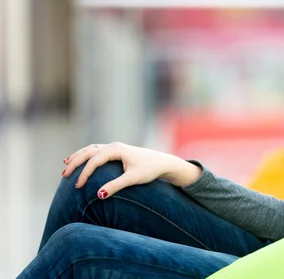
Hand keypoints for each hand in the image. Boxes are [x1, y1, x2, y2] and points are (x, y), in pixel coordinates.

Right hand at [62, 142, 201, 198]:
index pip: (95, 160)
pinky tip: (80, 161)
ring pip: (91, 149)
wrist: (162, 163)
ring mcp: (115, 147)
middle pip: (89, 151)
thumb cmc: (149, 170)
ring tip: (66, 165)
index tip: (78, 186)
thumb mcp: (133, 179)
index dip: (84, 173)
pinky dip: (86, 155)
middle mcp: (114, 146)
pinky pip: (96, 151)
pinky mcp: (116, 151)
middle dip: (75, 162)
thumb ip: (116, 186)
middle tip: (64, 174)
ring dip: (78, 156)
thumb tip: (98, 195)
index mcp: (117, 149)